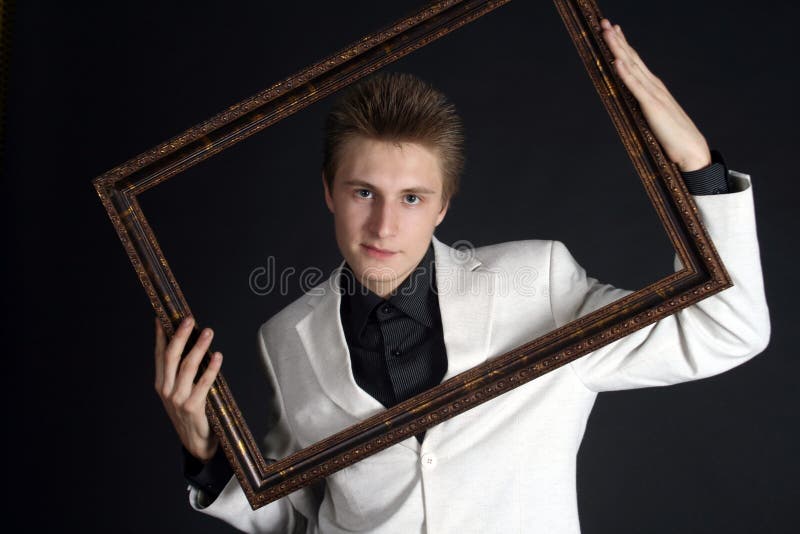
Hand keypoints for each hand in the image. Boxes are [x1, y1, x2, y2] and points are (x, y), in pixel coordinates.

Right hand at [154, 316, 222, 461]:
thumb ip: (180, 372)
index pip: (160, 355)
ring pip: (187, 367)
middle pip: (171, 357)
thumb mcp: (179, 392)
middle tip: (189, 319)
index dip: (161, 336)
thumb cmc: (190, 413)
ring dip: (198, 347)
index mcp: (161, 384)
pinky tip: (218, 357)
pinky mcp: (193, 407)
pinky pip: (204, 383)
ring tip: (208, 332)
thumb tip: (189, 345)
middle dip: (180, 336)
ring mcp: (178, 399)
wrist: (196, 443)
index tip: (163, 317)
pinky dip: (211, 369)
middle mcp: (166, 390)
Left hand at [600, 18, 710, 171]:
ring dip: (618, 49)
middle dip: (616, 40)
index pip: (635, 62)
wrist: (690, 150)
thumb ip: (642, 109)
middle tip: (603, 22)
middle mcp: (653, 86)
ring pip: (632, 67)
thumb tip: (629, 106)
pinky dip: (626, 73)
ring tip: (606, 32)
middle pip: (631, 58)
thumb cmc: (673, 137)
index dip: (623, 45)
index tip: (613, 30)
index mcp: (653, 88)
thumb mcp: (652, 119)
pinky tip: (617, 61)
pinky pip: (636, 87)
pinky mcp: (652, 107)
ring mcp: (653, 94)